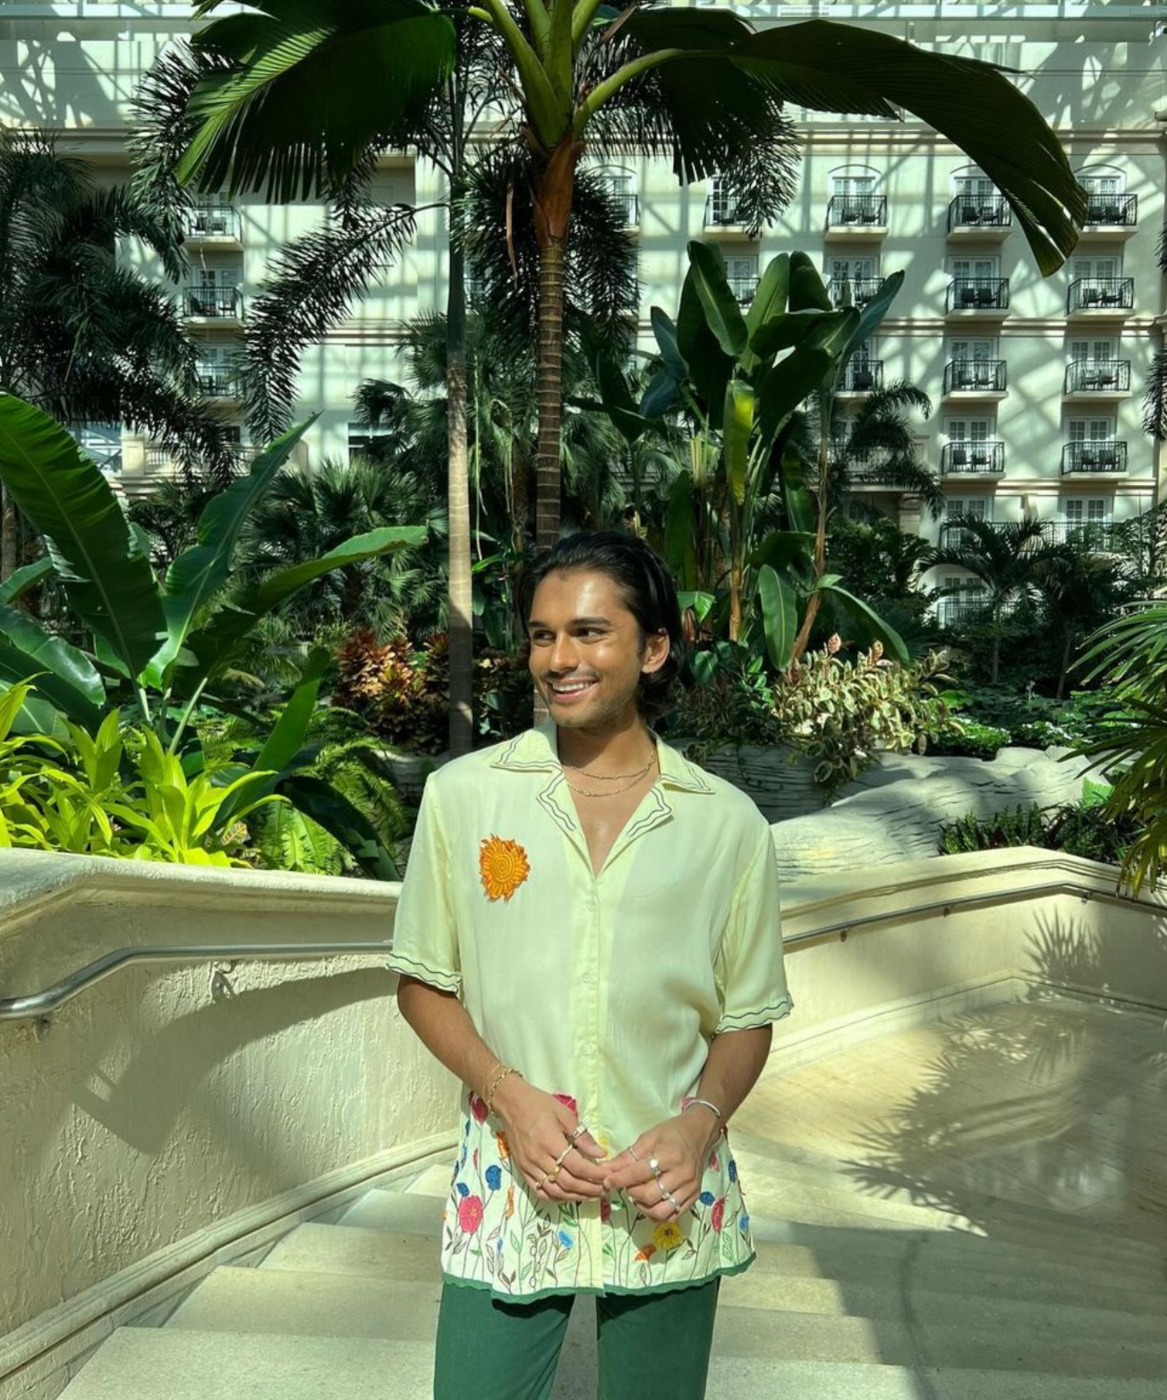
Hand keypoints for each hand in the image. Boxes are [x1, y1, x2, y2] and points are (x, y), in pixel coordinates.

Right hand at [493, 1078, 607, 1204]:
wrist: (510, 1102)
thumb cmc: (539, 1104)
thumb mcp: (564, 1114)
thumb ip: (582, 1136)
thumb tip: (601, 1153)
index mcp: (551, 1142)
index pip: (578, 1166)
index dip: (596, 1174)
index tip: (609, 1176)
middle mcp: (539, 1159)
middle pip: (568, 1183)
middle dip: (589, 1189)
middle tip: (604, 1190)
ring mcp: (529, 1167)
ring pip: (555, 1192)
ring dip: (575, 1197)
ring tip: (591, 1196)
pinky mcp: (522, 1170)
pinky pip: (539, 1191)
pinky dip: (555, 1198)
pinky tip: (568, 1195)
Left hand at [601, 1110, 720, 1222]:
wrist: (698, 1133)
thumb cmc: (672, 1133)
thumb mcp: (648, 1137)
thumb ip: (628, 1156)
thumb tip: (608, 1169)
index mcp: (670, 1156)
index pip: (640, 1173)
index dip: (620, 1179)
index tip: (607, 1181)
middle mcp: (682, 1175)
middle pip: (650, 1196)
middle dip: (632, 1193)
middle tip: (627, 1185)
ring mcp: (690, 1189)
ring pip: (661, 1212)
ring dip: (643, 1207)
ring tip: (638, 1195)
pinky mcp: (694, 1197)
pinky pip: (672, 1216)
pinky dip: (657, 1214)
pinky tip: (651, 1202)